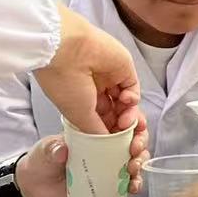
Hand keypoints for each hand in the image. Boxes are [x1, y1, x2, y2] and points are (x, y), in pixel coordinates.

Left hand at [15, 119, 150, 196]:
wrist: (35, 187)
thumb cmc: (41, 161)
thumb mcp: (44, 150)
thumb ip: (52, 148)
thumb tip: (63, 150)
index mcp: (93, 128)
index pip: (119, 118)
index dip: (131, 119)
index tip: (129, 125)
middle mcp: (105, 144)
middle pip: (133, 138)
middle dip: (140, 142)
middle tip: (134, 150)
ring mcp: (108, 164)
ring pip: (134, 159)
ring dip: (140, 162)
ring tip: (132, 170)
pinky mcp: (108, 182)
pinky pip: (127, 181)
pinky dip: (134, 183)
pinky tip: (132, 186)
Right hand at [34, 3, 141, 135]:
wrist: (65, 50)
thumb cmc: (64, 82)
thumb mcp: (80, 116)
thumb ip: (96, 131)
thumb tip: (107, 145)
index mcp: (80, 100)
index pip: (100, 121)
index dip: (109, 134)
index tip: (114, 146)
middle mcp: (94, 89)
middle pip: (115, 113)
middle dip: (122, 127)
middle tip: (126, 138)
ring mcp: (109, 78)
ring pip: (126, 103)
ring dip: (129, 116)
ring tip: (126, 123)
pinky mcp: (122, 67)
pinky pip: (132, 87)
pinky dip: (132, 98)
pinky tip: (126, 101)